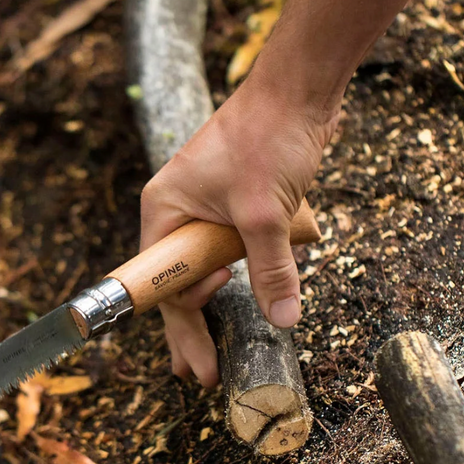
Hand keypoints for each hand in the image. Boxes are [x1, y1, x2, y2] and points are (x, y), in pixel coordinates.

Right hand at [140, 77, 337, 385]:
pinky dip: (245, 273)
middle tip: (198, 375)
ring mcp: (209, 206)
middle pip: (180, 283)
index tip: (196, 369)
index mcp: (166, 210)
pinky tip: (249, 293)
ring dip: (216, 303)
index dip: (181, 329)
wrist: (299, 88)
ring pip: (208, 267)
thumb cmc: (268, 137)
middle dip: (190, 330)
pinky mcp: (239, 202)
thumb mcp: (266, 213)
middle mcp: (180, 211)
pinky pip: (235, 248)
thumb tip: (283, 319)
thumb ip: (272, 269)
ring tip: (213, 346)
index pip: (164, 284)